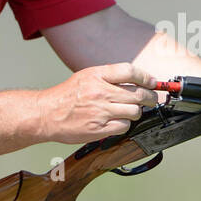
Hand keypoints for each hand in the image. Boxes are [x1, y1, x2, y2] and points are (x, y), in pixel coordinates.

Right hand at [37, 63, 157, 143]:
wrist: (47, 114)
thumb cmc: (67, 95)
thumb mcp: (86, 76)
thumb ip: (109, 76)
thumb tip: (136, 81)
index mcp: (97, 75)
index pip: (130, 71)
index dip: (146, 77)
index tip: (153, 82)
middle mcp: (99, 92)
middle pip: (137, 94)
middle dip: (150, 98)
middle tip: (151, 99)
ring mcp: (100, 111)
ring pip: (134, 111)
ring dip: (136, 112)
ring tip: (130, 111)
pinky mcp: (99, 128)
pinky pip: (124, 127)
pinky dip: (124, 125)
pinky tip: (118, 122)